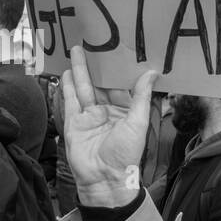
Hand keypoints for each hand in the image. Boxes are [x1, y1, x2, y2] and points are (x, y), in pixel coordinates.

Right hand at [62, 46, 158, 206]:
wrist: (104, 178)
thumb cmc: (125, 153)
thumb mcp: (138, 121)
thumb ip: (142, 96)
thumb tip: (153, 72)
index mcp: (126, 112)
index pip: (122, 86)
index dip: (120, 70)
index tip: (119, 51)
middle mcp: (107, 112)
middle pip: (101, 84)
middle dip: (98, 65)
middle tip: (94, 42)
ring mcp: (90, 117)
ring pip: (84, 88)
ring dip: (81, 70)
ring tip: (77, 49)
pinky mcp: (74, 122)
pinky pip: (71, 100)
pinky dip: (68, 86)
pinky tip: (67, 71)